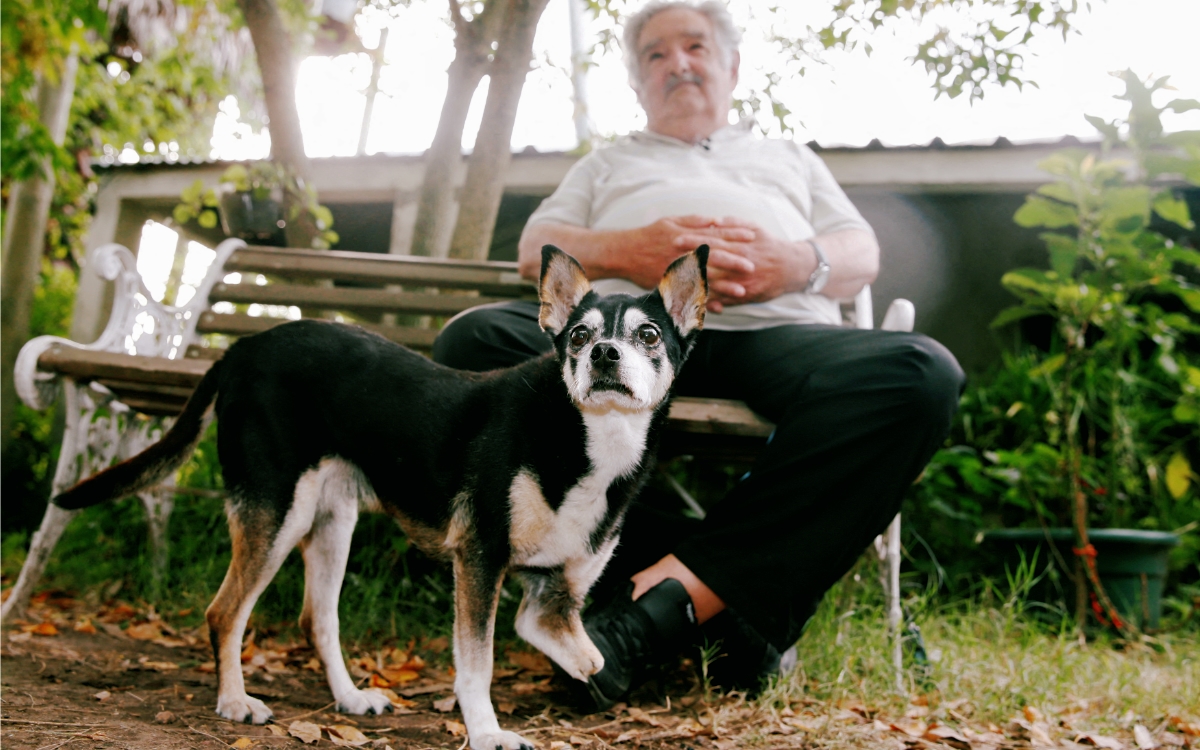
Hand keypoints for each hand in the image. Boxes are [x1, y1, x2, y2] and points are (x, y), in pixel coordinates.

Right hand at [617, 216, 756, 290]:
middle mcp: (683, 253)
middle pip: (713, 258)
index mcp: (686, 236)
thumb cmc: (649, 235)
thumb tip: (718, 220)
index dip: (734, 235)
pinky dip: (705, 302)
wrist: (624, 253)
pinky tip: (720, 308)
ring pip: (704, 279)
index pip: (715, 234)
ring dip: (724, 287)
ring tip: (741, 292)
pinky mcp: (670, 285)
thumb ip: (695, 221)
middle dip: (734, 262)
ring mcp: (676, 270)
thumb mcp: (671, 221)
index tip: (752, 237)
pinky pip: (690, 296)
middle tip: (752, 267)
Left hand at [672, 218, 808, 311]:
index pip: (711, 241)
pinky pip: (726, 300)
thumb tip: (715, 220)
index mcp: (739, 245)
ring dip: (694, 283)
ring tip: (675, 282)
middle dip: (688, 261)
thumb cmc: (770, 245)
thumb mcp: (755, 228)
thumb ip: (734, 223)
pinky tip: (695, 302)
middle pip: (709, 262)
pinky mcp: (747, 295)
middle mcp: (740, 264)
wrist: (793, 267)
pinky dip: (711, 301)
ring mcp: (743, 281)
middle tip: (668, 259)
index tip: (675, 238)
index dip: (692, 241)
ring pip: (715, 282)